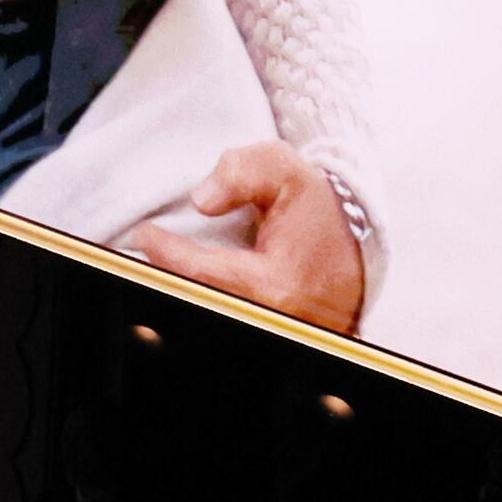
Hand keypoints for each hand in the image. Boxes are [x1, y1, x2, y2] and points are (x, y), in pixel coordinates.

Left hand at [122, 141, 367, 332]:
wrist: (357, 246)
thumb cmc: (319, 210)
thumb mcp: (288, 173)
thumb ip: (243, 172)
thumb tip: (202, 201)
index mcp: (274, 284)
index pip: (200, 272)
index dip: (165, 252)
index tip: (145, 232)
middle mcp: (271, 317)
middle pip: (197, 297)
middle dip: (166, 274)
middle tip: (144, 248)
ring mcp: (272, 328)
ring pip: (209, 304)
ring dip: (181, 284)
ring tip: (160, 258)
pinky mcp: (273, 330)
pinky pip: (225, 308)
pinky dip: (201, 290)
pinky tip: (183, 274)